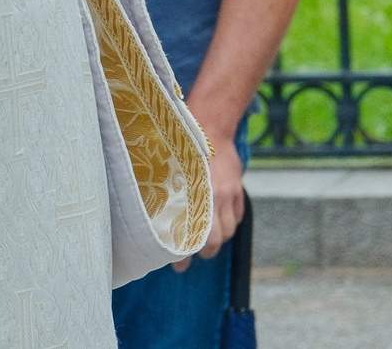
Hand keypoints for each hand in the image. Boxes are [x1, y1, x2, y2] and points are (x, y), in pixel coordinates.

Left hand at [176, 130, 245, 265]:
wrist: (209, 125)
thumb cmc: (183, 149)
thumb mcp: (169, 174)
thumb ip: (169, 199)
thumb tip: (153, 223)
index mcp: (195, 197)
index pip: (193, 238)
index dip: (185, 255)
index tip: (179, 265)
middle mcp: (215, 199)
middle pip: (216, 241)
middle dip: (205, 251)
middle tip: (195, 253)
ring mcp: (230, 195)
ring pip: (229, 230)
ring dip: (219, 238)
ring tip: (207, 237)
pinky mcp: (238, 189)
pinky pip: (238, 216)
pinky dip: (230, 222)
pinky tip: (220, 220)